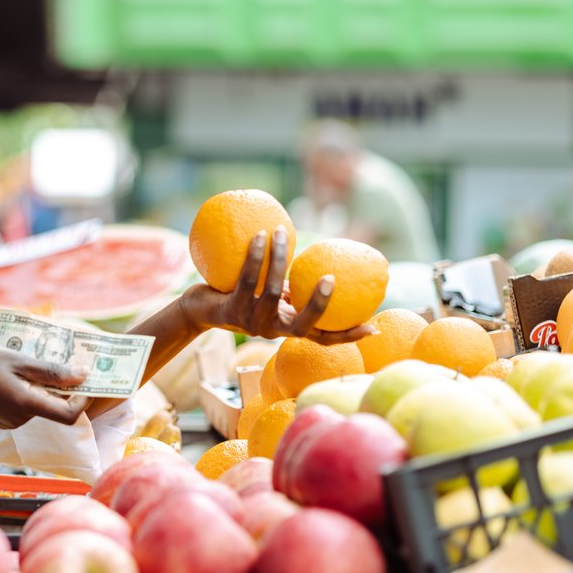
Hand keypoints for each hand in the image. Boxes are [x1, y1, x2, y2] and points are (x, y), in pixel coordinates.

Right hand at [0, 344, 91, 428]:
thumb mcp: (17, 360)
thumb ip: (51, 371)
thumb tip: (83, 375)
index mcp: (26, 405)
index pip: (69, 414)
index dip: (83, 398)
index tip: (85, 376)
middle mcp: (20, 419)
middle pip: (54, 407)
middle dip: (63, 385)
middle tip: (63, 358)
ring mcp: (10, 421)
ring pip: (39, 404)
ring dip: (44, 385)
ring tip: (34, 359)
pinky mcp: (2, 418)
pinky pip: (25, 404)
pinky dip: (29, 389)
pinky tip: (17, 370)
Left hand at [181, 226, 376, 344]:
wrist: (199, 309)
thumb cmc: (240, 296)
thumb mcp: (270, 293)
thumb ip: (292, 285)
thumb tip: (322, 262)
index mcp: (286, 327)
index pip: (322, 339)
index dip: (347, 336)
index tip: (372, 326)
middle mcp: (271, 330)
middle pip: (302, 324)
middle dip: (318, 305)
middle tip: (332, 280)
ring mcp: (250, 323)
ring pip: (271, 292)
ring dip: (278, 259)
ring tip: (282, 232)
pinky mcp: (229, 311)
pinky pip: (245, 280)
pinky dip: (254, 256)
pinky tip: (259, 236)